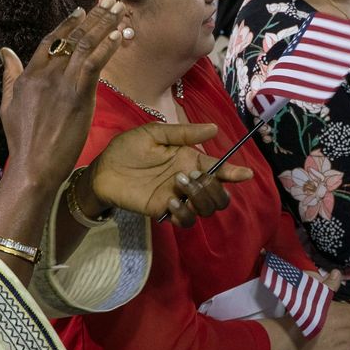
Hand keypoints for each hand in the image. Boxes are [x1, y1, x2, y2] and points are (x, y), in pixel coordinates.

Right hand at [0, 0, 125, 187]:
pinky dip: (108, 47)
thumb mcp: (8, 105)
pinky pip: (94, 63)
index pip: (49, 41)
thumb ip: (10, 76)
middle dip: (93, 17)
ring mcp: (62, 83)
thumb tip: (5, 52)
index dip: (66, 25)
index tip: (80, 12)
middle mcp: (45, 74)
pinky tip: (119, 34)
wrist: (33, 166)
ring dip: (105, 24)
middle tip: (110, 0)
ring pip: (85, 45)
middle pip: (71, 37)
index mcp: (28, 76)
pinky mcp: (78, 95)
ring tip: (119, 9)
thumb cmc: (22, 142)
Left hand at [89, 124, 252, 223]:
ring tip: (178, 185)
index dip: (234, 173)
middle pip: (219, 195)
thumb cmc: (128, 148)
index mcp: (189, 160)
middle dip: (215, 188)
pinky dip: (183, 213)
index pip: (219, 169)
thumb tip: (214, 128)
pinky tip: (170, 202)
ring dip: (199, 198)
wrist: (104, 168)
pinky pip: (186, 220)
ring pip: (206, 209)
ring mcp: (178, 197)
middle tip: (193, 177)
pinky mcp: (164, 211)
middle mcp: (188, 180)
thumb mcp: (155, 133)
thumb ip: (183, 133)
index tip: (245, 174)